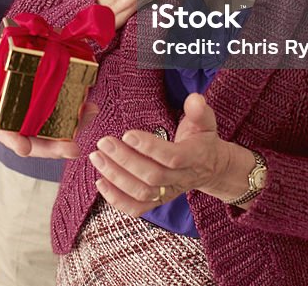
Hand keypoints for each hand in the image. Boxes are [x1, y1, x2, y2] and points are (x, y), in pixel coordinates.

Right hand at [0, 45, 92, 159]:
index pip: (2, 132)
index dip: (14, 141)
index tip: (24, 148)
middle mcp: (14, 122)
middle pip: (33, 140)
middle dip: (53, 147)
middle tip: (72, 149)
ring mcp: (30, 116)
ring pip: (51, 131)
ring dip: (72, 130)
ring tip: (89, 119)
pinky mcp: (43, 106)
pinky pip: (60, 114)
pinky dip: (76, 113)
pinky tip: (89, 107)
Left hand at [89, 94, 246, 216]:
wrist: (210, 168)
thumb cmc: (201, 139)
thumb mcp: (205, 122)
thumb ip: (198, 110)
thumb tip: (194, 98)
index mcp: (195, 158)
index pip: (172, 157)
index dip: (149, 147)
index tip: (127, 134)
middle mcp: (181, 179)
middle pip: (153, 177)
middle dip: (125, 160)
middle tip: (104, 142)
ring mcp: (169, 193)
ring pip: (142, 193)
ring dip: (116, 177)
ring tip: (97, 157)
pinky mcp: (158, 201)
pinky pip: (136, 208)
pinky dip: (117, 199)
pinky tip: (100, 182)